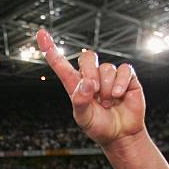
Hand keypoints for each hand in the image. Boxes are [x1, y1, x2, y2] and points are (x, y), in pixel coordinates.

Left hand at [36, 29, 145, 146]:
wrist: (120, 134)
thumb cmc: (98, 126)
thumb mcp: (83, 118)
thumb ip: (80, 101)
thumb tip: (86, 82)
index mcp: (75, 85)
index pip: (60, 63)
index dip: (50, 48)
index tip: (41, 33)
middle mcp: (91, 76)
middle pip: (88, 57)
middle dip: (90, 73)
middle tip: (93, 92)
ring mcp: (109, 75)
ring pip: (107, 67)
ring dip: (106, 88)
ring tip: (108, 103)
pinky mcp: (127, 77)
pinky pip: (124, 70)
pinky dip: (120, 83)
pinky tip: (118, 96)